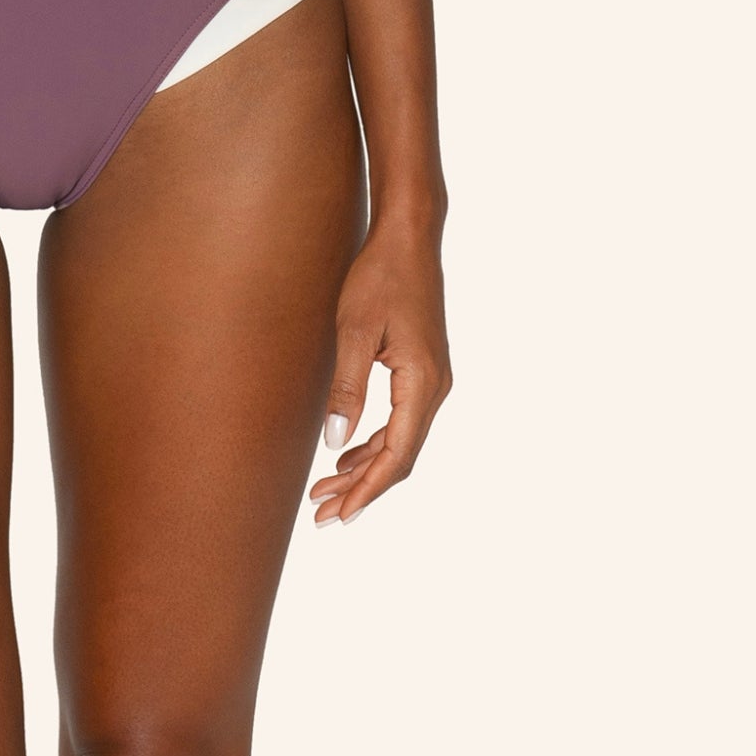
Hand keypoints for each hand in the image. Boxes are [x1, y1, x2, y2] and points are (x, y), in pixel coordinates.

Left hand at [310, 223, 451, 527]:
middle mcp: (434, 388)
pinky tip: (346, 455)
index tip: (339, 516)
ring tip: (325, 492)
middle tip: (322, 516)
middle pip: (399, 458)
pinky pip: (400, 423)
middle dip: (361, 490)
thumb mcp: (354, 332)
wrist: (408, 238)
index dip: (367, 491)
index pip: (396, 456)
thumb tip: (335, 445)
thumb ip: (346, 389)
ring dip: (364, 470)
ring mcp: (431, 381)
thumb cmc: (379, 277)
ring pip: (400, 443)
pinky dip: (373, 445)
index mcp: (421, 383)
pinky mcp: (420, 372)